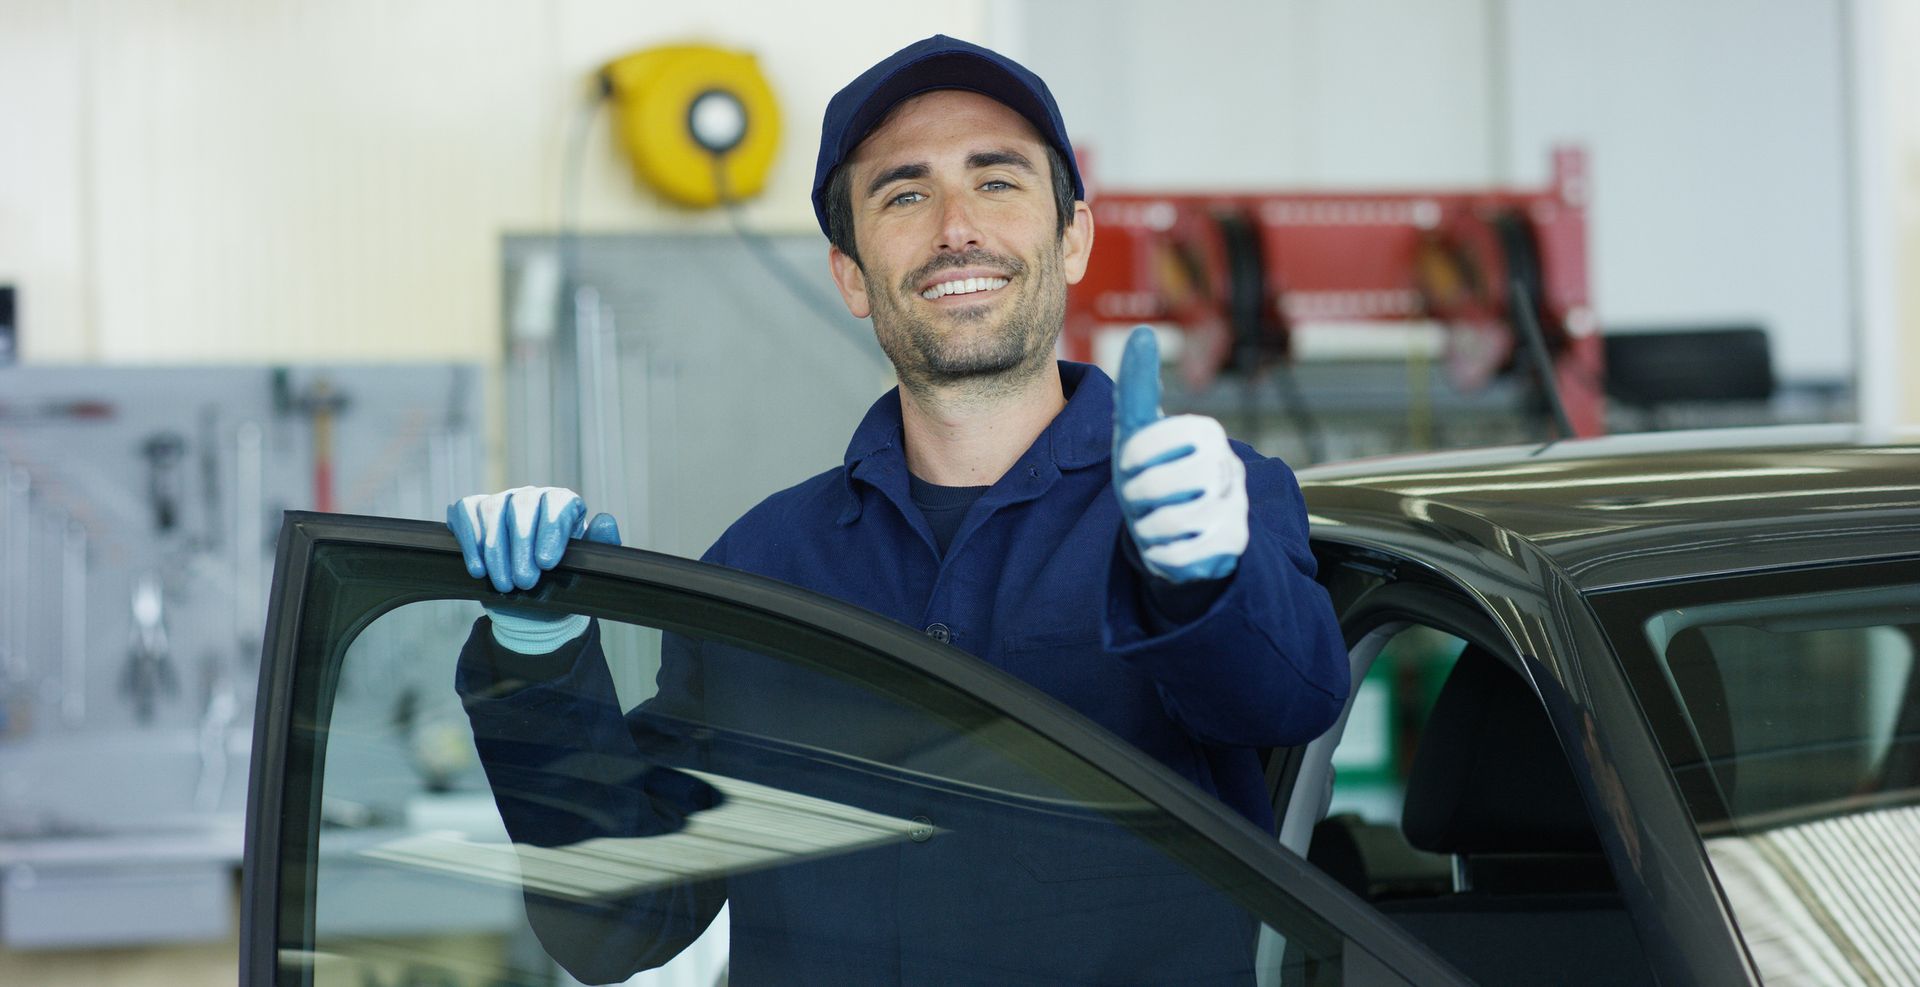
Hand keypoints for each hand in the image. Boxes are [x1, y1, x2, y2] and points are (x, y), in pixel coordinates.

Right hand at [447, 486, 620, 592]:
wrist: (529, 597)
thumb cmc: (560, 577)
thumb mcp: (584, 567)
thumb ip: (599, 545)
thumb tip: (605, 521)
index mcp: (562, 503)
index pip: (558, 503)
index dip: (551, 531)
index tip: (547, 563)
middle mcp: (530, 496)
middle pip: (523, 506)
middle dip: (522, 546)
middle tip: (525, 582)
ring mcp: (500, 500)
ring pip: (493, 511)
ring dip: (496, 551)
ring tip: (504, 585)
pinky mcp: (471, 509)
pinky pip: (466, 514)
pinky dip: (470, 542)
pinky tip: (477, 570)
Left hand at [1112, 326, 1248, 583]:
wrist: (1182, 530)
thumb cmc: (1154, 472)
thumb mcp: (1138, 430)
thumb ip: (1138, 386)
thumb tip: (1143, 333)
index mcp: (1205, 432)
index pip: (1153, 439)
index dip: (1132, 458)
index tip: (1128, 466)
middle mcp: (1226, 464)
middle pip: (1155, 486)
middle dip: (1137, 497)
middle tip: (1140, 499)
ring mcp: (1234, 504)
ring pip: (1171, 522)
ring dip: (1149, 527)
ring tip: (1155, 521)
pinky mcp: (1234, 543)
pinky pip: (1183, 555)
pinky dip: (1163, 554)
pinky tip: (1169, 544)